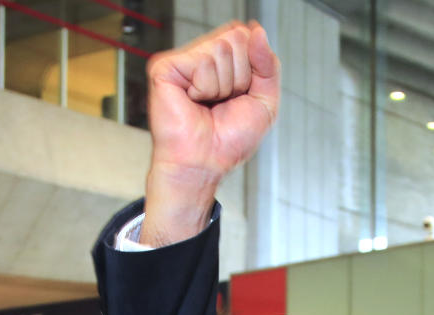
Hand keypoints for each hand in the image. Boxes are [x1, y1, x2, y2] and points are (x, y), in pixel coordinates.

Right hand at [143, 21, 279, 245]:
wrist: (206, 162)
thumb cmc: (229, 140)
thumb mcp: (265, 102)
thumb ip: (268, 65)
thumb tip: (257, 32)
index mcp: (223, 62)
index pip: (246, 36)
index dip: (254, 65)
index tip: (243, 92)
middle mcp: (202, 57)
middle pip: (236, 37)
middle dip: (240, 76)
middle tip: (224, 101)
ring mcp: (183, 61)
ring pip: (220, 49)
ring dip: (223, 85)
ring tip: (208, 104)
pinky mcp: (165, 67)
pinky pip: (202, 62)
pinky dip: (206, 87)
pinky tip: (193, 100)